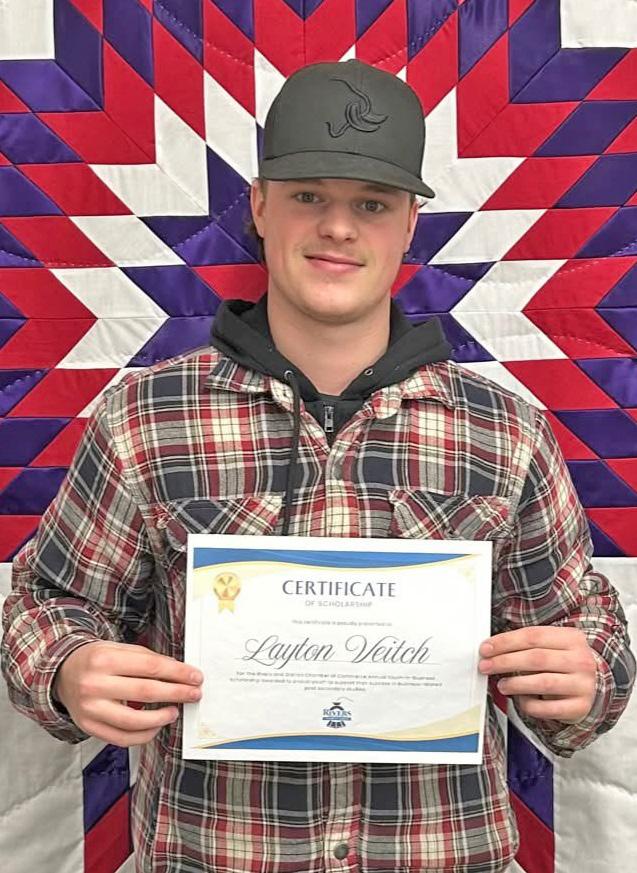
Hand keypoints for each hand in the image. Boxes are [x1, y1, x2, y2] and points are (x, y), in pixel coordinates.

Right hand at [53, 641, 202, 745]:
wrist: (62, 673)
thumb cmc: (97, 660)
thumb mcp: (118, 648)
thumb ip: (146, 659)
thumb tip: (178, 673)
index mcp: (105, 659)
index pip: (150, 667)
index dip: (177, 673)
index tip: (195, 677)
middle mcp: (95, 684)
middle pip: (146, 692)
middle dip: (176, 693)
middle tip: (194, 693)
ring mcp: (90, 709)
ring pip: (134, 721)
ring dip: (161, 718)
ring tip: (175, 711)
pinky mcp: (89, 727)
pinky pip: (122, 738)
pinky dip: (144, 735)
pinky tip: (156, 726)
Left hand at [478, 626, 597, 722]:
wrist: (593, 684)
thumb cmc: (562, 662)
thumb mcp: (551, 645)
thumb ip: (526, 644)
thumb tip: (491, 649)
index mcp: (571, 638)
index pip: (533, 636)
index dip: (505, 642)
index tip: (485, 648)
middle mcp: (580, 660)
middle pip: (536, 658)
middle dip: (505, 662)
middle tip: (485, 666)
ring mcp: (583, 684)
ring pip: (542, 683)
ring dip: (516, 684)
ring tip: (501, 685)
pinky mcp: (580, 707)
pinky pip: (548, 708)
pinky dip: (529, 705)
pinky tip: (521, 700)